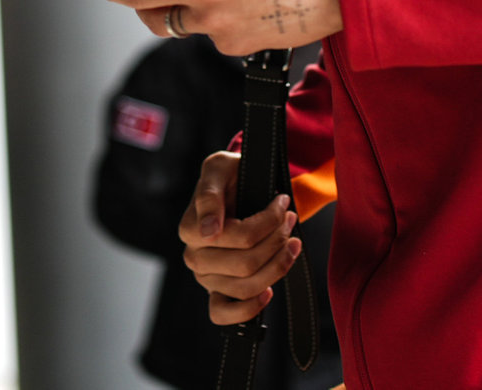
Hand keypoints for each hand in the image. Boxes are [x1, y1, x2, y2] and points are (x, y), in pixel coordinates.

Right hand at [178, 151, 302, 324]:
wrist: (232, 185)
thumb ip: (209, 195)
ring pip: (246, 287)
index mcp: (190, 228)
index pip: (241, 236)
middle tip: (290, 218)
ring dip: (277, 266)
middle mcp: (194, 256)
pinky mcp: (215, 292)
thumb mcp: (218, 168)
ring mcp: (205, 277)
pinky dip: (248, 309)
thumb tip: (208, 231)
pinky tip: (268, 291)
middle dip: (278, 240)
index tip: (282, 202)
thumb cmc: (226, 176)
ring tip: (291, 244)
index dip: (269, 221)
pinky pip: (223, 314)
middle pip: (247, 263)